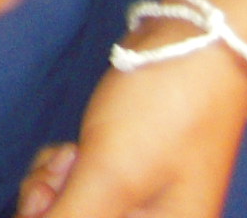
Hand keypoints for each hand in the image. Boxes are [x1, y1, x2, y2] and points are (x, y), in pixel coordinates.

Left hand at [17, 17, 246, 217]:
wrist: (199, 46)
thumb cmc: (163, 114)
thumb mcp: (109, 178)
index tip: (48, 198)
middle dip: (47, 208)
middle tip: (65, 166)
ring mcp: (138, 211)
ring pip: (63, 215)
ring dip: (51, 187)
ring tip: (72, 153)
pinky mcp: (122, 183)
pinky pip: (73, 195)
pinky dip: (61, 174)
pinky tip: (72, 150)